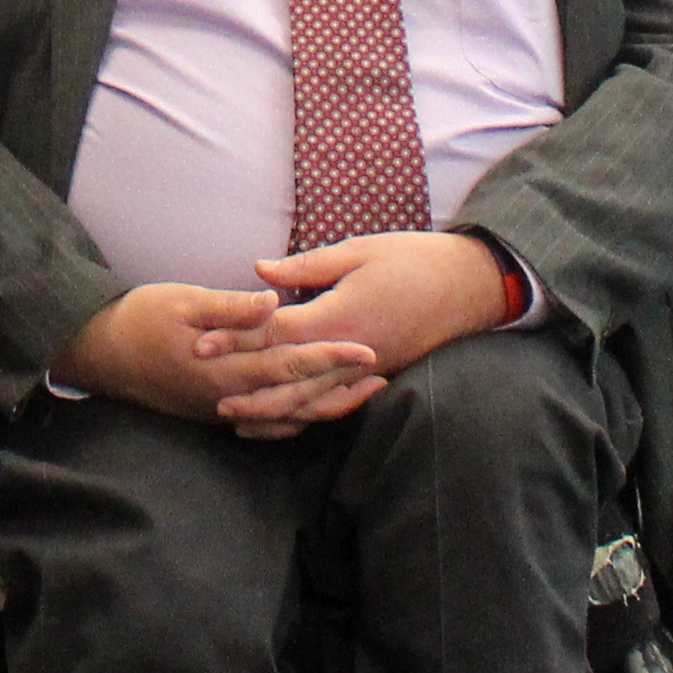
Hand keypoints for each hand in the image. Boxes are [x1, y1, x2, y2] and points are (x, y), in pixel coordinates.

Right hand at [52, 281, 374, 431]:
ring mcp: (222, 409)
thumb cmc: (139, 318)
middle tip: (380, 371)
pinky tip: (316, 408)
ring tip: (362, 392)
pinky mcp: (215, 412)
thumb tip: (272, 304)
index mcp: (223, 366)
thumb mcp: (182, 300)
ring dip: (326, 404)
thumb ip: (230, 307)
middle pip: (296, 396)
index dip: (329, 357)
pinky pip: (265, 423)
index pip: (288, 364)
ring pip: (285, 415)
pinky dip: (296, 418)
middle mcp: (228, 396)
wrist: (99, 354)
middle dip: (340, 384)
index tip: (365, 349)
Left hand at [190, 232, 508, 437]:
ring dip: (271, 409)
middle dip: (245, 384)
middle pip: (287, 377)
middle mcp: (350, 352)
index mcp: (339, 316)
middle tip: (205, 389)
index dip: (236, 338)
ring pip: (311, 400)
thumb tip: (259, 271)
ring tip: (234, 416)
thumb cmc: (414, 258)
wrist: (471, 286)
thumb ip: (306, 268)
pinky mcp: (379, 376)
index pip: (276, 334)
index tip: (201, 342)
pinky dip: (307, 414)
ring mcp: (366, 370)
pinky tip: (285, 420)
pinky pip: (336, 403)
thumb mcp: (358, 252)